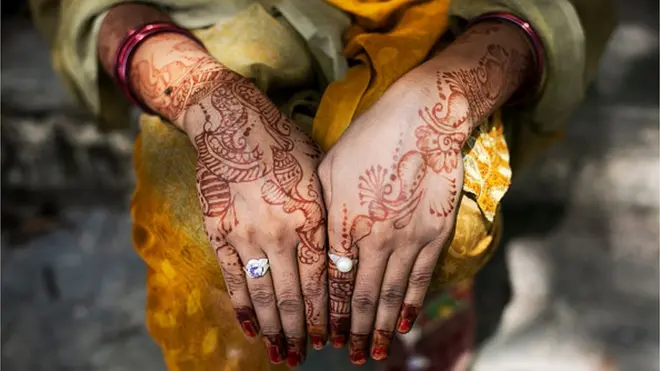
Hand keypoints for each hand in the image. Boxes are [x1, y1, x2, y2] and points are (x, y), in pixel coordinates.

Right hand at [182, 66, 327, 366]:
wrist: (231, 122)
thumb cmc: (282, 143)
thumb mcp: (318, 172)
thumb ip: (327, 214)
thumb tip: (340, 253)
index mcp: (310, 216)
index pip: (321, 280)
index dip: (325, 314)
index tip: (329, 337)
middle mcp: (280, 231)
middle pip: (293, 295)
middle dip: (300, 331)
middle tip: (302, 357)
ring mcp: (246, 234)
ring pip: (263, 293)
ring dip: (272, 329)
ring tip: (279, 354)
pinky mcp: (219, 232)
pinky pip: (232, 278)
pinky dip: (242, 306)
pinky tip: (250, 328)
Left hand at [318, 21, 532, 364]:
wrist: (423, 119)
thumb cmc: (370, 138)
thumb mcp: (330, 167)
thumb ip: (321, 210)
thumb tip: (317, 243)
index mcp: (341, 222)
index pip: (331, 282)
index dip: (327, 312)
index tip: (322, 333)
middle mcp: (372, 238)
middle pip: (359, 297)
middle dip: (352, 331)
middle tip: (349, 355)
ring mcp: (406, 239)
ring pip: (389, 296)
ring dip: (380, 328)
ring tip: (375, 353)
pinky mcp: (433, 235)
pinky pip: (420, 280)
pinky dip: (411, 306)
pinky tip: (405, 326)